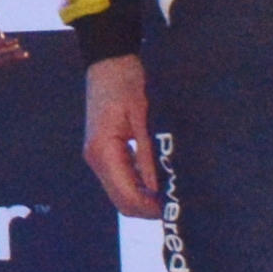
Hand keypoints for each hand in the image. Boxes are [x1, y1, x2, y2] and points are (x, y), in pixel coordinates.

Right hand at [81, 56, 159, 217]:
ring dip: (143, 198)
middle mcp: (96, 158)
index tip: (175, 207)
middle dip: (147, 208)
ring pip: (120, 194)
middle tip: (176, 203)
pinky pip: (120, 180)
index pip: (126, 195)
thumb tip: (158, 188)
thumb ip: (147, 155)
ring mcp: (97, 156)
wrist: (109, 63)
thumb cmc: (126, 83)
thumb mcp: (142, 118)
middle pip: (121, 201)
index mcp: (104, 151)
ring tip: (171, 192)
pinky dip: (138, 186)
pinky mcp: (103, 152)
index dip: (150, 207)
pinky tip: (158, 179)